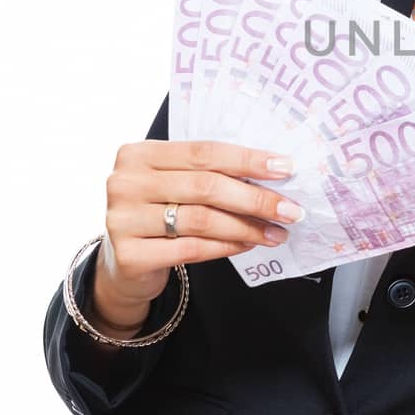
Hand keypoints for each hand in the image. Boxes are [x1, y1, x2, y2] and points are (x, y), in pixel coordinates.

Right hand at [90, 141, 303, 334]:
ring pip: (202, 219)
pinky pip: (192, 248)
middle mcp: (125, 183)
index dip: (248, 160)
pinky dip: (227, 246)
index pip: (204, 152)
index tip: (286, 168)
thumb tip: (273, 174)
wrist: (124, 263)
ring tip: (276, 232)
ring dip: (247, 226)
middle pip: (206, 186)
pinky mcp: (130, 255)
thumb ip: (208, 173)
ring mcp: (123, 220)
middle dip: (256, 198)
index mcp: (139, 154)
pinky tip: (248, 244)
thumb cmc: (159, 213)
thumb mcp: (174, 183)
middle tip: (291, 210)